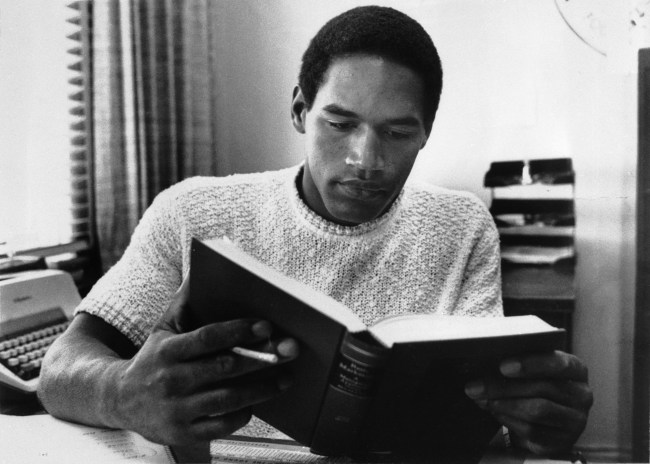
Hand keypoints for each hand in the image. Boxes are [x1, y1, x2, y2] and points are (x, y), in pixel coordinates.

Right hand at [111, 277, 298, 444]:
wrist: (119, 400)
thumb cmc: (153, 358)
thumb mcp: (163, 328)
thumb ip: (186, 302)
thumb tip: (204, 269)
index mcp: (167, 350)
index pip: (208, 338)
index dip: (238, 331)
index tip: (266, 326)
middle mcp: (170, 380)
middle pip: (224, 368)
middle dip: (261, 359)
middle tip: (289, 350)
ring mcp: (176, 410)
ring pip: (227, 399)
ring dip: (261, 388)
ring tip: (286, 378)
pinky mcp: (182, 433)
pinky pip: (220, 426)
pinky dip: (241, 415)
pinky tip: (255, 403)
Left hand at [465, 350, 592, 455]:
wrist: (548, 418)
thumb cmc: (537, 384)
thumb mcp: (534, 370)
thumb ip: (519, 363)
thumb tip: (487, 360)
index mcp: (576, 369)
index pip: (559, 363)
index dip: (531, 364)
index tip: (503, 366)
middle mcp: (582, 395)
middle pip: (541, 388)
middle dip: (503, 387)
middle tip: (475, 386)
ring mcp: (575, 420)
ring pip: (536, 410)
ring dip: (503, 404)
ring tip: (481, 399)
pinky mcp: (563, 440)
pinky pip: (532, 430)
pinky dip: (508, 419)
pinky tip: (493, 411)